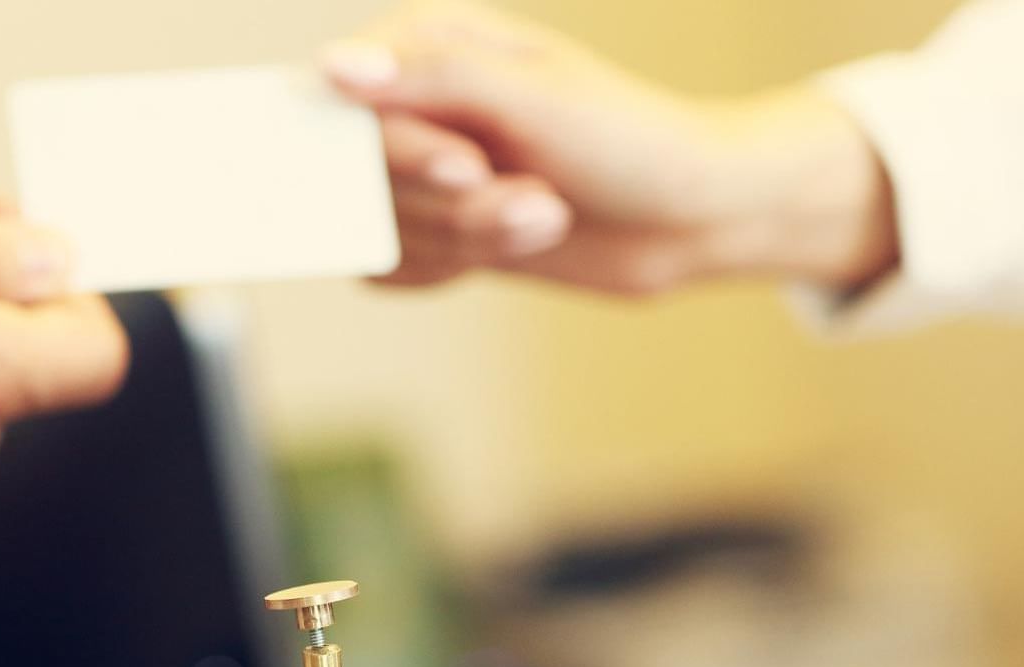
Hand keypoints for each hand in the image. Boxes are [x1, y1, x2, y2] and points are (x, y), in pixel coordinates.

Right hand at [323, 2, 895, 293]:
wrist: (690, 218)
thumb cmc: (628, 141)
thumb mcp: (531, 97)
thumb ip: (426, 75)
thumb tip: (333, 69)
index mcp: (428, 41)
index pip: (347, 101)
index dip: (397, 149)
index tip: (465, 171)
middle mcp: (412, 99)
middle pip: (361, 175)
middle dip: (452, 203)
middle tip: (535, 197)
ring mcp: (419, 166)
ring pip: (382, 229)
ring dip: (470, 237)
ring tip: (543, 214)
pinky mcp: (432, 224)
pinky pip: (396, 268)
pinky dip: (455, 267)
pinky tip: (519, 240)